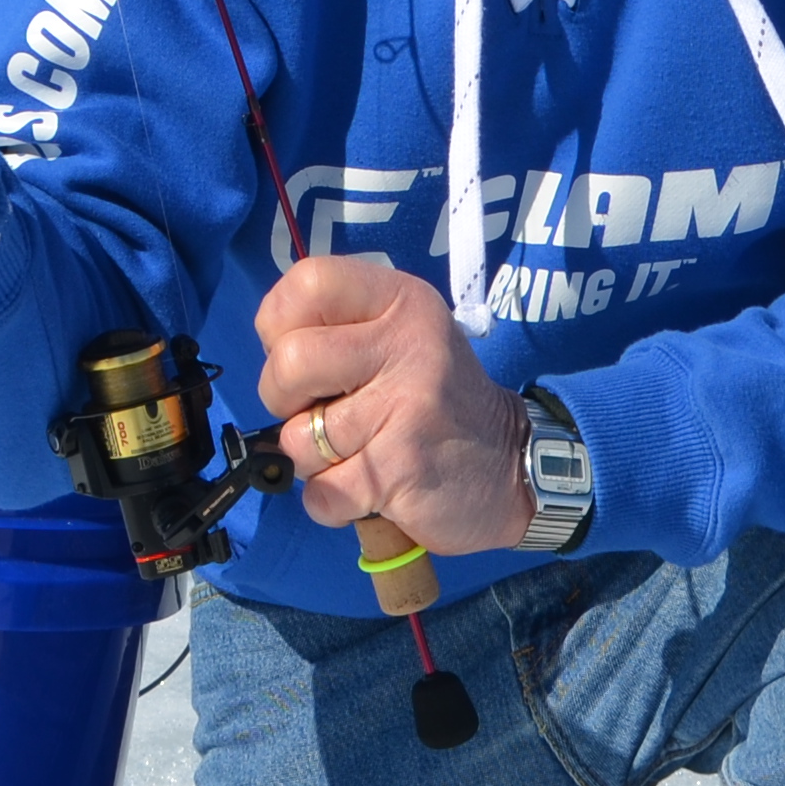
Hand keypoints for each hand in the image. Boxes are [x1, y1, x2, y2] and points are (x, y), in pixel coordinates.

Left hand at [252, 253, 531, 557]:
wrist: (514, 467)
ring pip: (298, 439)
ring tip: (356, 452)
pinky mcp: (401, 470)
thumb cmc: (436, 401)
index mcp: (402, 302)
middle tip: (319, 413)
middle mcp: (408, 345)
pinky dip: (331, 501)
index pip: (308, 283)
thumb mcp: (405, 337)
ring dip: (312, 460)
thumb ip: (342, 329)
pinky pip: (321, 492)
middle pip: (289, 362)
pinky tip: (367, 488)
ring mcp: (406, 408)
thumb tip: (270, 349)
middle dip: (284, 400)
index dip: (279, 324)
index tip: (303, 355)